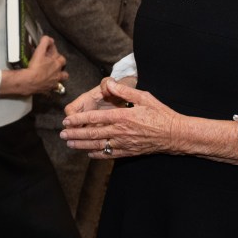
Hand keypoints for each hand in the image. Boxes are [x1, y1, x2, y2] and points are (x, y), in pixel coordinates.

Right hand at [24, 36, 67, 94]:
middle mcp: (57, 74)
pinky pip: (51, 90)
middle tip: (53, 65)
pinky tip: (46, 85)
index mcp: (57, 64)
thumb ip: (45, 43)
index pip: (62, 58)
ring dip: (58, 78)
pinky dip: (50, 87)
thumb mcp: (39, 51)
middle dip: (60, 68)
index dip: (57, 55)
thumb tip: (48, 38)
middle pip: (64, 72)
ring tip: (53, 76)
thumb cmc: (34, 67)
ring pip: (60, 82)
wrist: (28, 81)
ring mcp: (53, 83)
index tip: (51, 53)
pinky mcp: (47, 90)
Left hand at [60, 78, 178, 158]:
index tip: (66, 121)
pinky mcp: (129, 152)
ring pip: (98, 145)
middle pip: (92, 134)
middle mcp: (120, 131)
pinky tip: (88, 153)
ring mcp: (124, 143)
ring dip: (82, 145)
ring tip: (70, 144)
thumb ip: (123, 91)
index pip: (94, 118)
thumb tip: (108, 83)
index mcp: (122, 116)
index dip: (79, 120)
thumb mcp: (143, 97)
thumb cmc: (160, 113)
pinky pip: (109, 154)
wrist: (175, 134)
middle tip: (62, 134)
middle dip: (75, 134)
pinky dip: (97, 154)